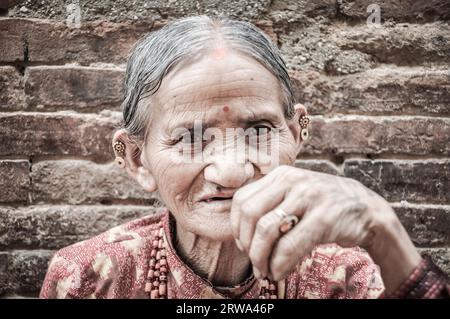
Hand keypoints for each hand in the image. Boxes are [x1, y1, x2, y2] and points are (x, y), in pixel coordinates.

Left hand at [230, 165, 420, 293]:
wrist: (367, 208)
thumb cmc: (323, 205)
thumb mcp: (295, 193)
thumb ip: (271, 204)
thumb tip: (241, 236)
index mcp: (281, 174)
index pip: (242, 199)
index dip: (237, 227)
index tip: (244, 244)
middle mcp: (292, 180)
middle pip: (250, 214)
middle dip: (247, 245)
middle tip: (255, 262)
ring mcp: (309, 196)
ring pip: (266, 230)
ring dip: (261, 257)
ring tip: (266, 270)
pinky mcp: (325, 217)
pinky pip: (290, 245)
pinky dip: (279, 264)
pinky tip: (280, 272)